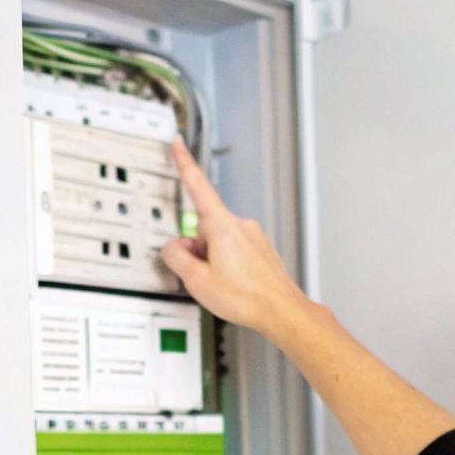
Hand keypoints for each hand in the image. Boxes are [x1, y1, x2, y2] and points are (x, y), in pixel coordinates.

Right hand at [160, 138, 306, 337]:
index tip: (179, 144)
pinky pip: (233, 251)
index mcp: (222, 226)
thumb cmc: (247, 297)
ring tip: (223, 284)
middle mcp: (240, 225)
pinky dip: (227, 265)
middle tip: (202, 275)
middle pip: (203, 228)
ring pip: (218, 242)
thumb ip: (177, 258)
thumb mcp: (197, 281)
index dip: (185, 162)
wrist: (281, 311)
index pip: (198, 186)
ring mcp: (252, 237)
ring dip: (212, 260)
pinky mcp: (260, 250)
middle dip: (196, 248)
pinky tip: (234, 284)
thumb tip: (173, 248)